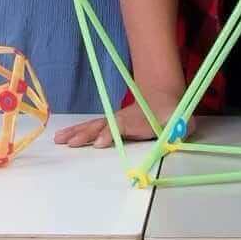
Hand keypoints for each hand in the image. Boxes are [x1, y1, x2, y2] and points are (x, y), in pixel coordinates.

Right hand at [55, 90, 184, 149]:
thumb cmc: (173, 112)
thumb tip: (175, 134)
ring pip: (93, 126)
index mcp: (138, 120)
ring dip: (76, 132)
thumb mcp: (181, 119)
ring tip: (59, 140)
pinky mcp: (111, 123)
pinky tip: (64, 137)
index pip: (121, 126)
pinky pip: (92, 127)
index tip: (100, 143)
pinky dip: (77, 131)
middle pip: (102, 126)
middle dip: (87, 135)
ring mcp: (115, 120)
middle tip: (71, 144)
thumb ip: (179, 127)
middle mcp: (122, 119)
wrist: (162, 95)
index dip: (111, 134)